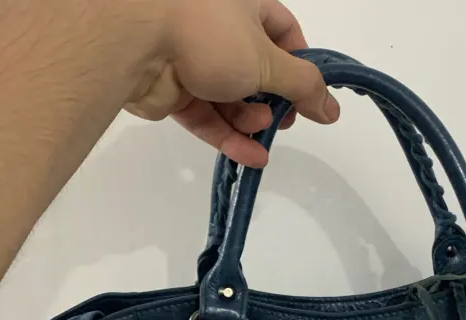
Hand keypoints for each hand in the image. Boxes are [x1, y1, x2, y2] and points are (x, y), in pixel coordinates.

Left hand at [125, 0, 338, 166]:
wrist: (133, 41)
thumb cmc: (209, 34)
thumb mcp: (268, 60)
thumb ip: (304, 87)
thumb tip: (333, 110)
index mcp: (243, 5)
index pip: (282, 31)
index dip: (299, 63)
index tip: (308, 93)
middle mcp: (217, 29)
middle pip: (256, 70)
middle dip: (273, 100)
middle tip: (284, 120)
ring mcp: (192, 60)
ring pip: (230, 98)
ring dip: (250, 120)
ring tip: (261, 131)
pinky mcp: (172, 91)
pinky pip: (207, 116)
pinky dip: (229, 137)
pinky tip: (252, 157)